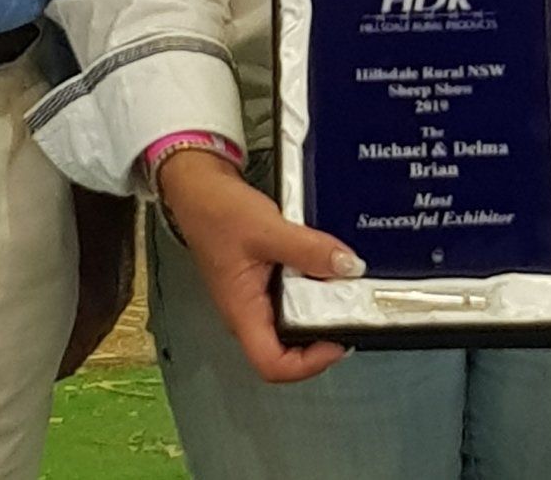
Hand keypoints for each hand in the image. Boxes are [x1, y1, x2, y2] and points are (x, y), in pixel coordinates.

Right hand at [157, 148, 364, 383]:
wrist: (199, 187)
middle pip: (288, 348)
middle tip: (351, 312)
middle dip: (321, 335)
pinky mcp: (263, 278)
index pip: (273, 364)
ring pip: (292, 320)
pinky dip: (312, 285)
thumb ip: (308, 249)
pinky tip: (327, 267)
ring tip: (345, 290)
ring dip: (319, 309)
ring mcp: (255, 296)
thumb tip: (349, 267)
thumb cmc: (218, 211)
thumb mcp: (267, 229)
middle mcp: (248, 312)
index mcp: (242, 312)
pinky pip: (292, 293)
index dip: (308, 364)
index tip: (338, 341)